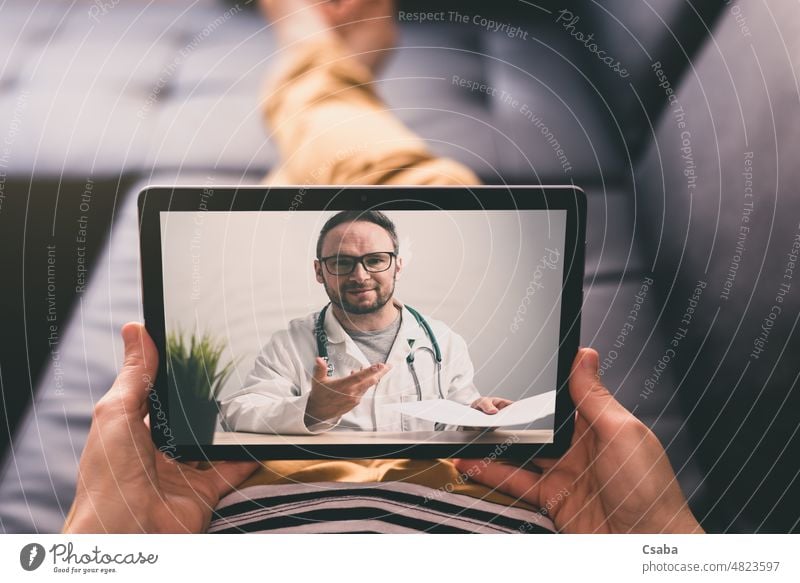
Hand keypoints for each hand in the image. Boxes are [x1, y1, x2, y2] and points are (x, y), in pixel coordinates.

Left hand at [63, 323, 258, 532]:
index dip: (171, 374)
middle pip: (187, 416)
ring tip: (251, 395)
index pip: (155, 394)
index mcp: (131, 429)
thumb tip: (135, 330)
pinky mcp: (206, 490)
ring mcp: (183, 471)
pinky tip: (262, 436)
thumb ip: (133, 376)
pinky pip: (234, 468)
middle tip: (231, 368)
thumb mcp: (115, 414)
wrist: (127, 535)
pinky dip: (250, 455)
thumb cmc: (108, 479)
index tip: (194, 348)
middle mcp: (157, 450)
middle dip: (205, 398)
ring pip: (213, 440)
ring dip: (229, 425)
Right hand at [304, 357, 391, 427]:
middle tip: (388, 366)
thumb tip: (319, 360)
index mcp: (344, 386)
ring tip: (374, 370)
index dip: (371, 370)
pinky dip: (364, 384)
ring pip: (367, 386)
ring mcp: (354, 399)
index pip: (360, 376)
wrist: (318, 411)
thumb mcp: (318, 380)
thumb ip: (320, 368)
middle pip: (370, 381)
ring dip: (371, 377)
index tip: (380, 365)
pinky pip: (363, 391)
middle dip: (380, 373)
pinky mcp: (354, 403)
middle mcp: (351, 393)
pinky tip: (361, 379)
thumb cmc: (319, 395)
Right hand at [455, 348, 703, 533]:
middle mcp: (580, 448)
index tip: (509, 379)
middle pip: (534, 427)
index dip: (534, 391)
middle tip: (479, 411)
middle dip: (506, 418)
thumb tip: (584, 356)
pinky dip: (491, 474)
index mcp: (600, 425)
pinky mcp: (553, 501)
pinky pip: (516, 483)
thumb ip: (595, 397)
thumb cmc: (651, 492)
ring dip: (492, 445)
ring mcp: (565, 475)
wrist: (649, 547)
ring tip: (466, 433)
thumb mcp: (622, 434)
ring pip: (520, 454)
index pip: (560, 400)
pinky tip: (472, 464)